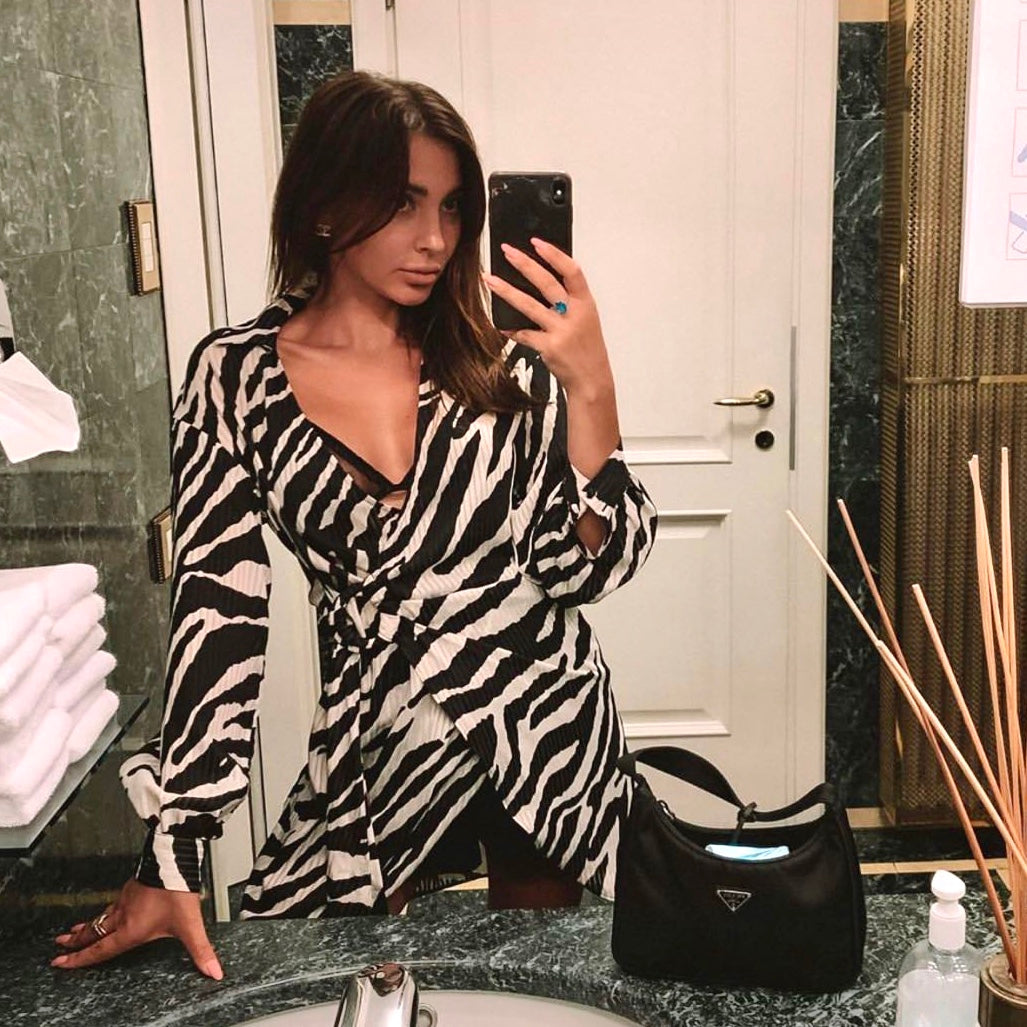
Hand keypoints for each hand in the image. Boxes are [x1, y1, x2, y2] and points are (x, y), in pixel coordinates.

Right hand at [51, 878, 222, 979]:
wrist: (174, 859)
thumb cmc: (178, 891)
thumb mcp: (190, 925)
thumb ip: (200, 951)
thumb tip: (214, 972)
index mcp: (131, 929)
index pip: (100, 950)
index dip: (80, 959)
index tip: (61, 964)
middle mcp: (123, 915)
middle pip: (93, 933)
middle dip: (75, 942)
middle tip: (59, 948)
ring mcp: (126, 899)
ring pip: (101, 917)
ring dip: (86, 926)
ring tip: (73, 931)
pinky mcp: (133, 886)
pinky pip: (112, 903)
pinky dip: (103, 910)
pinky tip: (107, 909)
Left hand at [483, 238, 613, 399]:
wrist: (591, 379)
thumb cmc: (587, 348)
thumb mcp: (586, 319)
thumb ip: (568, 301)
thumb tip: (540, 280)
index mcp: (586, 303)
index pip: (572, 271)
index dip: (554, 255)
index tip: (536, 242)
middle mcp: (575, 314)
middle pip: (547, 283)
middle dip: (524, 264)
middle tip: (507, 251)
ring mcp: (562, 331)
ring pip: (529, 305)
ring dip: (506, 291)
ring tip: (490, 279)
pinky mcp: (549, 347)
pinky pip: (524, 334)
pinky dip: (512, 329)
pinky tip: (501, 325)